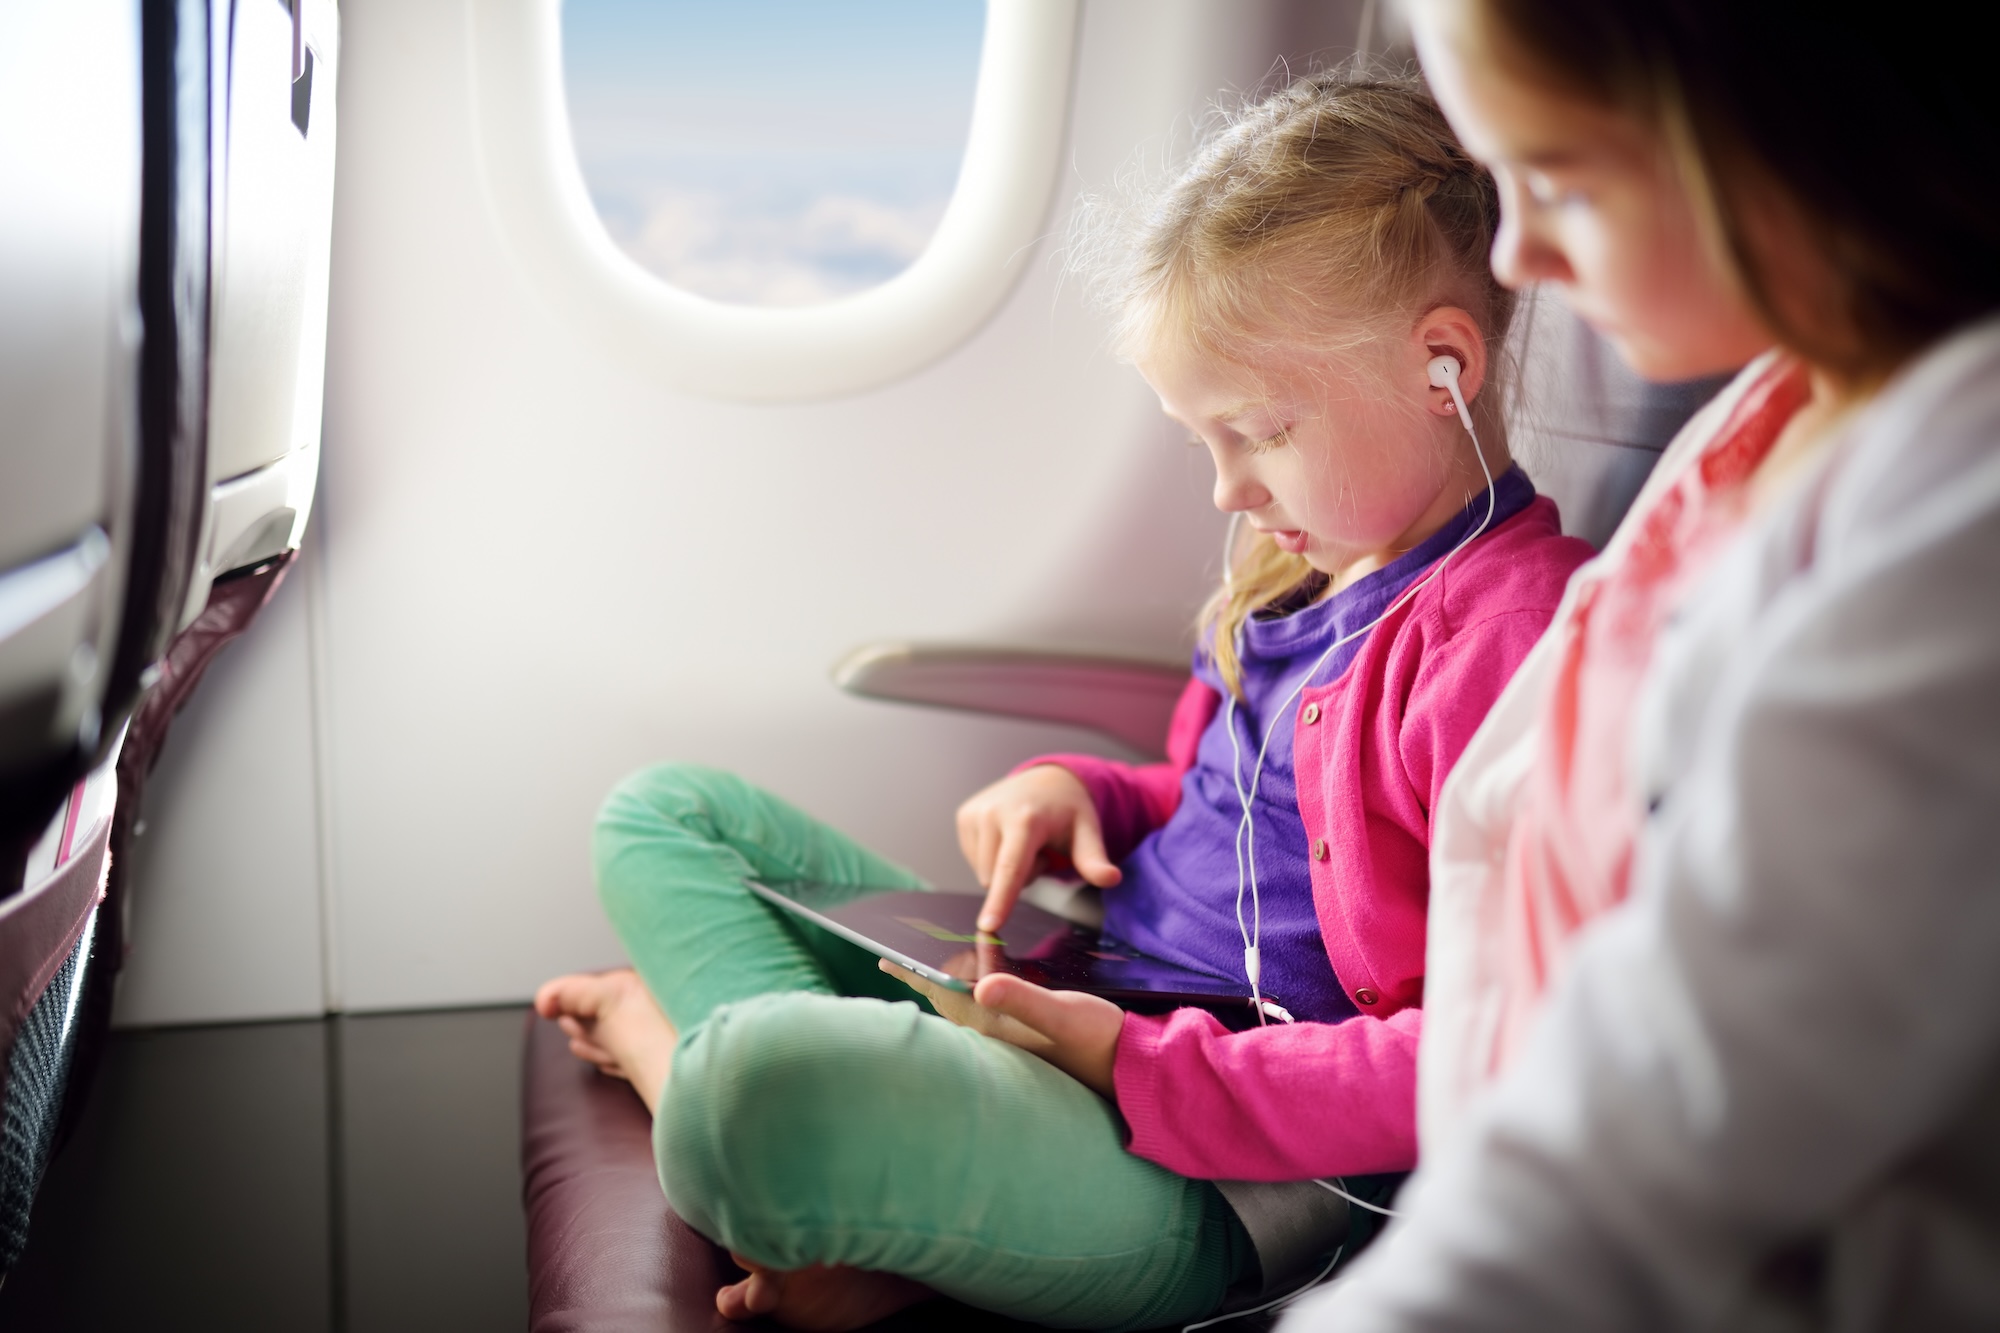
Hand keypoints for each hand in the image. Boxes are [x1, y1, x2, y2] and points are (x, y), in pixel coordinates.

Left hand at [881, 961, 1123, 1097]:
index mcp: (997, 1028)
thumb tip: (981, 987)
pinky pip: (990, 1013)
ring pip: (968, 1009)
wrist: (1135, 1069)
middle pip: (949, 1003)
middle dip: (925, 979)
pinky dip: (977, 994)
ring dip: (948, 988)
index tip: (886, 957)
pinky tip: (982, 987)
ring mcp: (1014, 1041)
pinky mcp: (1031, 1040)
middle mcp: (999, 1038)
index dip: (915, 974)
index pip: (943, 996)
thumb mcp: (1063, 1014)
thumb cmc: (1100, 1040)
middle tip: (900, 958)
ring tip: (930, 970)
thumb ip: (1022, 1000)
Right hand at [956, 764, 1121, 931]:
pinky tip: (1006, 837)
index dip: (1001, 899)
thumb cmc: (1067, 810)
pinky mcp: (964, 816)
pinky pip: (973, 860)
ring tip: (1024, 843)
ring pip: (984, 874)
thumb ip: (1094, 860)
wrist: (1045, 779)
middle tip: (1040, 851)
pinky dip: (991, 858)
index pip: (1011, 868)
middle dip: (1020, 877)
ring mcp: (975, 813)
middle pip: (997, 878)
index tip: (989, 925)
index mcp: (1026, 818)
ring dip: (1004, 869)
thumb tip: (1112, 879)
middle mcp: (994, 812)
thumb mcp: (1087, 832)